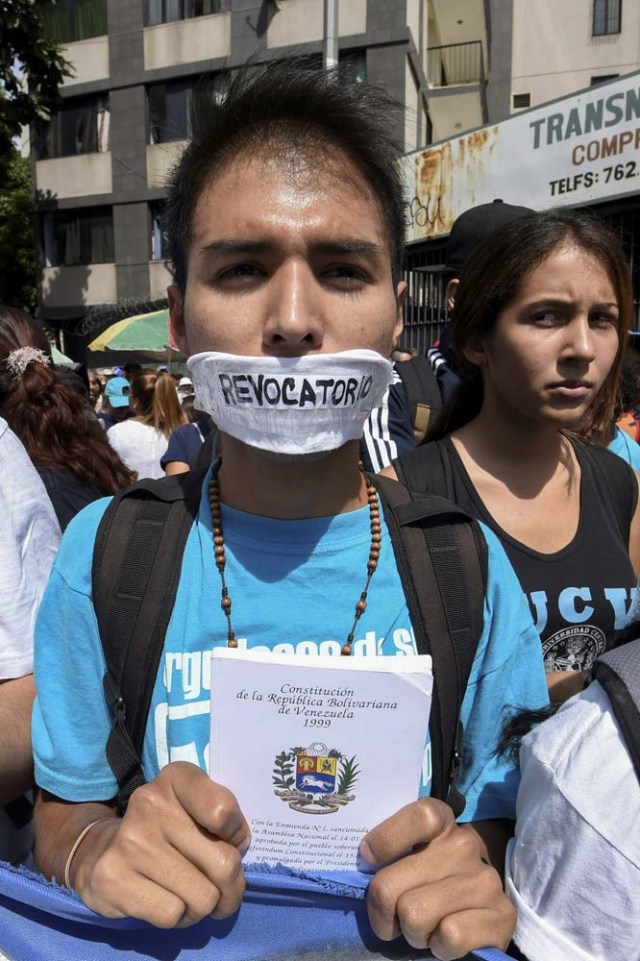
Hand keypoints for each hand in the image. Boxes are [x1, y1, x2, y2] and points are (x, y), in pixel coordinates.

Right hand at [73, 762, 250, 927]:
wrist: (102, 850)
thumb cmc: (166, 828)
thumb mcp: (196, 805)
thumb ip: (225, 817)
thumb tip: (239, 848)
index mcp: (176, 777)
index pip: (223, 811)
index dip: (237, 834)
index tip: (230, 840)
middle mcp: (149, 803)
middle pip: (223, 864)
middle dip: (231, 886)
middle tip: (223, 888)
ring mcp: (129, 842)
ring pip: (203, 897)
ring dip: (204, 905)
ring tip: (191, 893)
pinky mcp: (113, 879)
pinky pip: (172, 915)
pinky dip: (178, 917)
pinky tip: (167, 902)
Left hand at [359, 798, 514, 960]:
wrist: (479, 905)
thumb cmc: (430, 877)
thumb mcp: (411, 854)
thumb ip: (389, 852)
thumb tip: (364, 862)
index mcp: (441, 821)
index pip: (418, 816)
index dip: (385, 839)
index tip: (369, 858)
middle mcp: (465, 845)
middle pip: (389, 885)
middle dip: (383, 910)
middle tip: (394, 914)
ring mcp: (485, 880)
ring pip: (414, 915)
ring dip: (411, 932)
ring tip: (424, 925)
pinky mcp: (502, 917)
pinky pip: (448, 937)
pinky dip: (439, 947)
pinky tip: (445, 937)